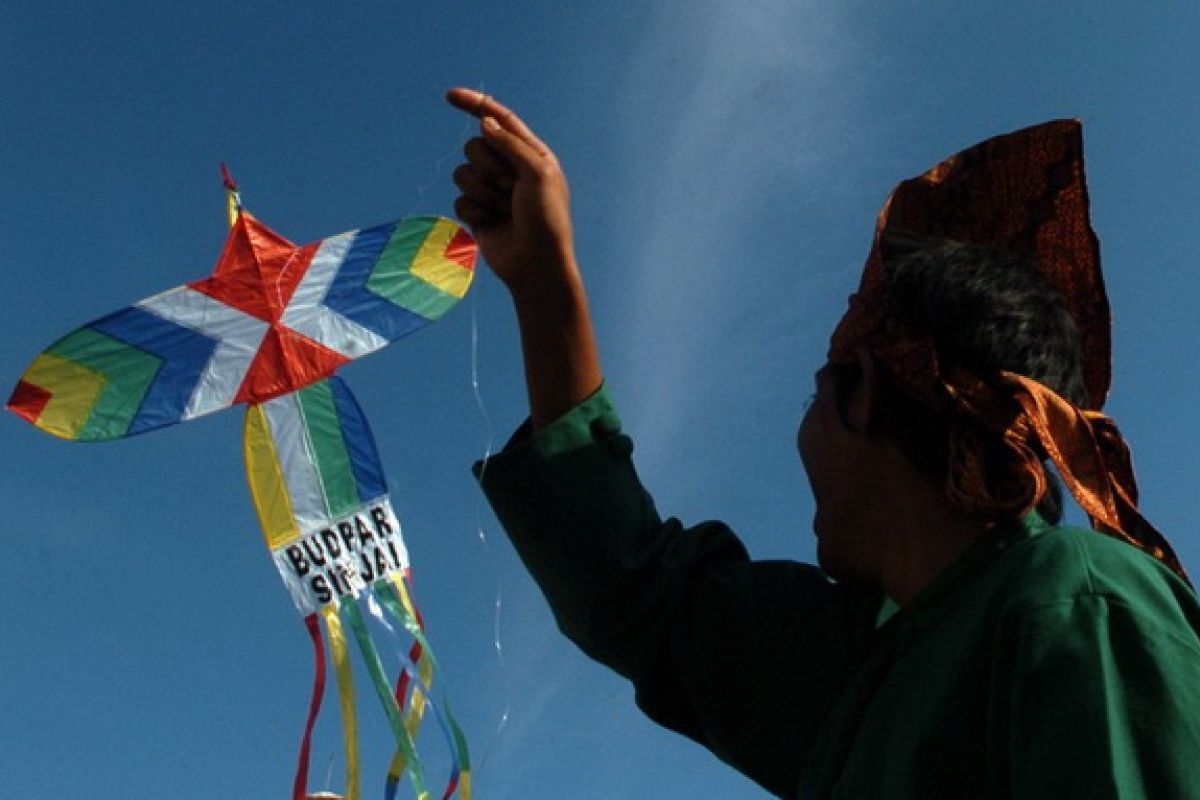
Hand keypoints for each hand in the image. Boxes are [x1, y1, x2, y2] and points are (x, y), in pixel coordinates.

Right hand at [446, 88, 575, 294]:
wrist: (536, 264)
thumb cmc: (547, 219)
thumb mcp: (537, 173)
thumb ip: (510, 144)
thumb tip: (484, 122)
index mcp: (530, 154)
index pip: (498, 119)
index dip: (474, 105)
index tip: (450, 95)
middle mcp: (509, 168)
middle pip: (474, 146)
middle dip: (489, 168)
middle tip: (511, 190)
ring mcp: (492, 191)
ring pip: (463, 173)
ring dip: (483, 193)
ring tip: (505, 210)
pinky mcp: (477, 212)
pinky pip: (459, 199)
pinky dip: (475, 212)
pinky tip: (493, 224)